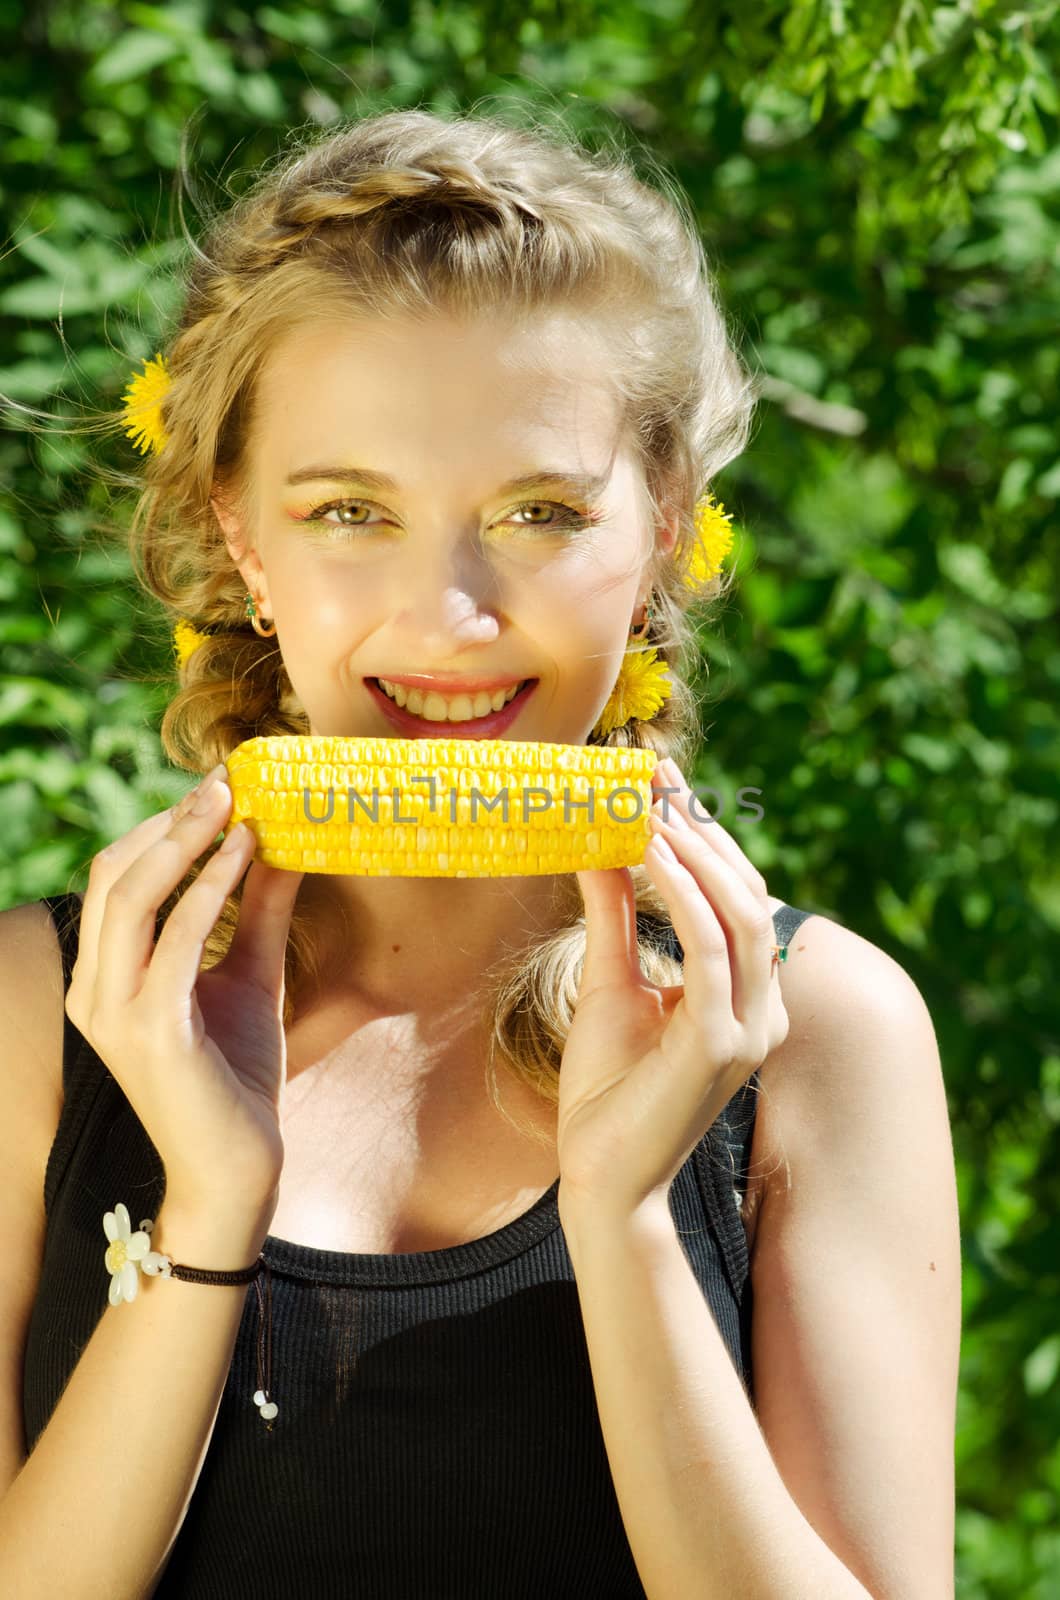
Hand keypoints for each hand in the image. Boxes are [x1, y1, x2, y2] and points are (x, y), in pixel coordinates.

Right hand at [65, 764, 303, 1213]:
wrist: (241, 1168)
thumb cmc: (238, 1078)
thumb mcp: (249, 976)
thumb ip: (257, 912)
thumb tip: (280, 844)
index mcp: (102, 977)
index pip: (114, 877)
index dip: (161, 825)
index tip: (217, 785)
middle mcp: (93, 990)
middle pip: (112, 875)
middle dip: (170, 820)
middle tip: (225, 781)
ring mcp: (113, 1012)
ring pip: (129, 896)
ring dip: (182, 840)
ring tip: (232, 803)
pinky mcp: (149, 1030)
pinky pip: (173, 939)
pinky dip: (208, 887)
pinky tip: (244, 853)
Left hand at [560, 757, 788, 1215]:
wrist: (599, 1178)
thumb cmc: (606, 1092)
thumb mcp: (609, 982)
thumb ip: (614, 915)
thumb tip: (601, 843)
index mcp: (744, 995)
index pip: (735, 895)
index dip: (702, 833)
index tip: (659, 780)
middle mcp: (761, 1008)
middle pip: (744, 891)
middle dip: (700, 826)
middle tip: (652, 775)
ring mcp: (749, 1027)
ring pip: (738, 910)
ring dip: (693, 849)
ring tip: (648, 803)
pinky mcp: (721, 1043)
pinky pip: (710, 947)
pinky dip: (682, 892)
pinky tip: (648, 851)